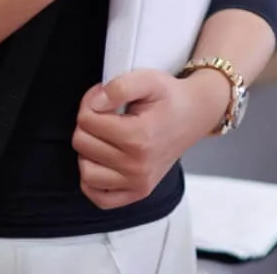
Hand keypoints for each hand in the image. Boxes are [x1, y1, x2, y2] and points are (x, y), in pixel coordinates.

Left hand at [72, 69, 230, 209]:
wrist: (194, 114)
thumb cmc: (170, 98)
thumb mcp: (149, 79)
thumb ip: (120, 87)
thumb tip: (95, 105)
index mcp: (139, 138)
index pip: (87, 120)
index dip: (91, 101)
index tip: (105, 96)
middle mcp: (137, 166)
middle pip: (82, 144)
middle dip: (89, 123)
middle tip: (107, 113)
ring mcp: (138, 183)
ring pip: (86, 171)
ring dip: (88, 151)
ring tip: (105, 136)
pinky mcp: (138, 193)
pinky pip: (98, 197)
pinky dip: (93, 180)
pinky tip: (103, 161)